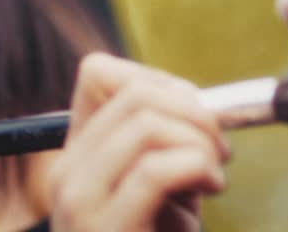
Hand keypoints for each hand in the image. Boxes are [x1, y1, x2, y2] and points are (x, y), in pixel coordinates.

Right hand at [48, 53, 229, 231]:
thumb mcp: (159, 194)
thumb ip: (166, 148)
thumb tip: (204, 106)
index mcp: (76, 156)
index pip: (98, 72)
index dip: (159, 81)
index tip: (194, 117)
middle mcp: (67, 170)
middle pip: (134, 93)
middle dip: (193, 109)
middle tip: (220, 147)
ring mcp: (79, 199)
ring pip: (146, 123)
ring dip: (199, 140)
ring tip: (216, 172)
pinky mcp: (103, 228)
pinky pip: (155, 170)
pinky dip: (197, 167)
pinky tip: (212, 186)